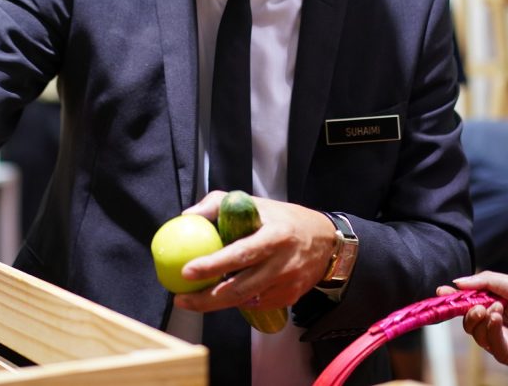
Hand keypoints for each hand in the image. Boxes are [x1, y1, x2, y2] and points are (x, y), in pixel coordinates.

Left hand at [172, 191, 334, 312]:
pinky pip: (257, 304)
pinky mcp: (290, 297)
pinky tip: (221, 296)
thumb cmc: (282, 218)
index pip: (239, 254)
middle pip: (240, 288)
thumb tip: (188, 216)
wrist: (326, 241)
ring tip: (191, 300)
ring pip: (245, 301)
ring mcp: (288, 284)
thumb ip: (219, 203)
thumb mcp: (255, 203)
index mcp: (274, 236)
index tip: (186, 271)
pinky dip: (237, 302)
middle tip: (181, 298)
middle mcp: (283, 263)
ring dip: (216, 303)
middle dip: (206, 299)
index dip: (212, 265)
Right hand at [437, 271, 507, 380]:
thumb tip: (457, 282)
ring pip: (473, 331)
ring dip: (478, 317)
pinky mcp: (506, 353)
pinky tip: (498, 318)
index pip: (468, 301)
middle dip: (463, 309)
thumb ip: (486, 281)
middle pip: (466, 318)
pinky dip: (489, 328)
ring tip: (493, 309)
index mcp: (496, 303)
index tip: (441, 292)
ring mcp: (499, 338)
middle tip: (473, 303)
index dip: (453, 297)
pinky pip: (488, 342)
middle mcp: (495, 322)